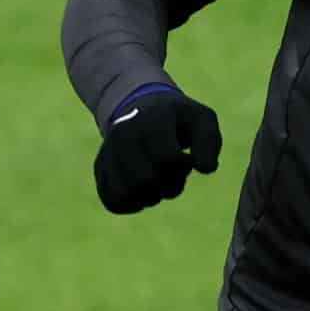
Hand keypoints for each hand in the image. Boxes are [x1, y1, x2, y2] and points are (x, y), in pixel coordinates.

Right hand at [92, 91, 221, 213]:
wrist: (142, 107)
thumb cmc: (179, 119)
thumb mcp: (202, 120)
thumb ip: (209, 142)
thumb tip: (206, 169)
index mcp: (153, 119)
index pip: (167, 159)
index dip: (183, 167)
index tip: (187, 159)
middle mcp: (124, 133)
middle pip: (145, 181)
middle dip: (169, 186)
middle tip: (175, 174)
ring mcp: (108, 151)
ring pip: (125, 195)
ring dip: (150, 198)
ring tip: (159, 182)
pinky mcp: (100, 167)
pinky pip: (113, 202)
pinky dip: (133, 204)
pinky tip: (144, 190)